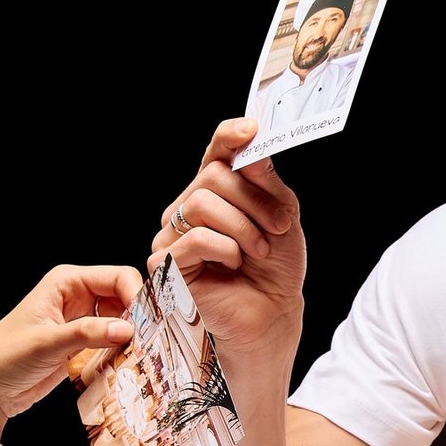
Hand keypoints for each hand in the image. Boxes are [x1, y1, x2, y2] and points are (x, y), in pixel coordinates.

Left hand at [0, 264, 143, 442]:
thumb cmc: (3, 358)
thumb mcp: (46, 342)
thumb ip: (87, 333)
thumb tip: (129, 329)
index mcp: (67, 282)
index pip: (118, 277)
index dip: (136, 296)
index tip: (147, 323)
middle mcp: (78, 296)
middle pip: (126, 298)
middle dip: (140, 318)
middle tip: (150, 342)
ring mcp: (82, 321)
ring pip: (124, 321)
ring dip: (134, 337)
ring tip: (142, 356)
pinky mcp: (84, 345)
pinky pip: (114, 342)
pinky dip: (124, 352)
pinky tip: (129, 364)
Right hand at [152, 116, 304, 359]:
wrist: (272, 315)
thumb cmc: (274, 270)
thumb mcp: (280, 216)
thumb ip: (264, 180)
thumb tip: (251, 142)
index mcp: (214, 193)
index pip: (214, 152)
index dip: (230, 137)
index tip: (252, 130)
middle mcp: (187, 209)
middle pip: (212, 176)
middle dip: (253, 199)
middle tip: (278, 226)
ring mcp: (172, 235)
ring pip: (202, 203)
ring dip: (244, 227)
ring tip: (261, 251)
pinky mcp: (165, 264)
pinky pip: (195, 237)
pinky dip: (227, 248)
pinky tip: (236, 264)